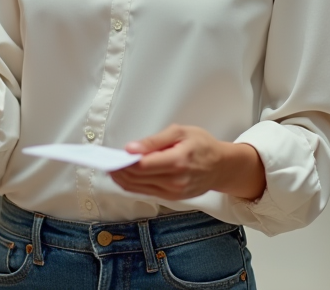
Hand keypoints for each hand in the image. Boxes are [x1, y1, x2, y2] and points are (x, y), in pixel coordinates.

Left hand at [111, 125, 264, 201]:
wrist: (221, 166)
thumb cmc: (202, 145)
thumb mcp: (180, 132)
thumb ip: (154, 141)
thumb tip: (131, 148)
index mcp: (177, 161)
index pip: (142, 166)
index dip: (123, 163)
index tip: (111, 156)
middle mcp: (175, 180)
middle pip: (137, 178)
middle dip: (119, 170)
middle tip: (107, 161)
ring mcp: (173, 192)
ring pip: (139, 188)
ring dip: (123, 179)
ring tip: (113, 168)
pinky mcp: (172, 197)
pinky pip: (146, 192)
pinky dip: (133, 184)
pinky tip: (126, 176)